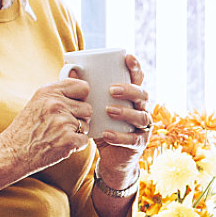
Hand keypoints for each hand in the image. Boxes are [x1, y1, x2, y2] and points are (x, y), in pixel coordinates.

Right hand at [0, 77, 92, 178]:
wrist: (12, 153)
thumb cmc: (26, 129)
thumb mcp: (38, 102)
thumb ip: (58, 92)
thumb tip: (77, 73)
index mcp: (48, 92)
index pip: (83, 87)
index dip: (80, 98)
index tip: (72, 105)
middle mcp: (55, 104)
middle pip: (88, 108)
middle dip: (79, 118)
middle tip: (60, 125)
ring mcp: (62, 122)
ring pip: (86, 125)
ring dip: (76, 132)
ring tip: (57, 135)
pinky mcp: (68, 140)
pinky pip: (84, 140)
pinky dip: (75, 145)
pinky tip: (59, 145)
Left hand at [91, 53, 151, 181]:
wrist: (110, 159)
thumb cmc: (101, 127)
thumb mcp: (93, 108)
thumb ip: (85, 92)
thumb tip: (72, 69)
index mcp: (132, 97)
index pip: (138, 79)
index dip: (135, 68)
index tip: (127, 57)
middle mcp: (141, 109)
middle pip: (143, 95)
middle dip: (130, 90)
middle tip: (112, 89)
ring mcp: (142, 127)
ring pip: (141, 116)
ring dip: (126, 112)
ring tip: (109, 110)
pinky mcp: (139, 144)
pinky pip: (133, 139)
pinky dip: (120, 137)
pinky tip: (107, 134)